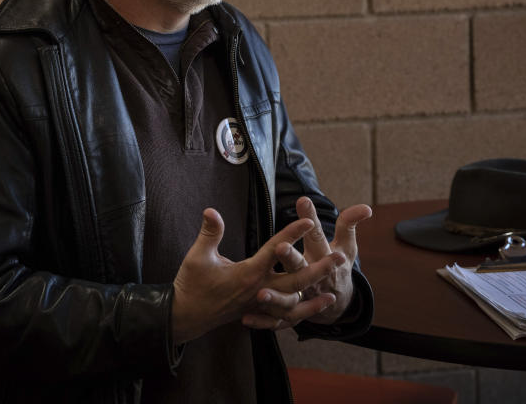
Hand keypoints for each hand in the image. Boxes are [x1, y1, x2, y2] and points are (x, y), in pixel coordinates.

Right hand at [171, 208, 337, 343]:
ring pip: (295, 299)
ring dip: (316, 290)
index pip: (275, 251)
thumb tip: (211, 210)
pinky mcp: (259, 313)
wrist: (186, 315)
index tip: (308, 221)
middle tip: (340, 256)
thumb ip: (210, 233)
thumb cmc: (191, 284)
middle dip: (319, 268)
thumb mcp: (198, 256)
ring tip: (335, 279)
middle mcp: (258, 290)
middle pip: (295, 279)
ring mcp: (260, 304)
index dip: (292, 234)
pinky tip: (322, 302)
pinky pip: (288, 316)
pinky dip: (307, 310)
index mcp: (246, 274)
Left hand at [244, 199, 371, 328]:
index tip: (303, 201)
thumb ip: (350, 225)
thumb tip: (367, 208)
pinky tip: (246, 319)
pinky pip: (278, 320)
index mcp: (324, 256)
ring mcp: (304, 297)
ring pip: (291, 299)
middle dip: (293, 258)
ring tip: (261, 294)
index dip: (312, 219)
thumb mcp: (346, 246)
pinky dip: (264, 322)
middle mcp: (314, 277)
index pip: (317, 234)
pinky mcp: (294, 314)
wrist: (340, 302)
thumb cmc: (338, 266)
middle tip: (280, 247)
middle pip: (303, 267)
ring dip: (277, 298)